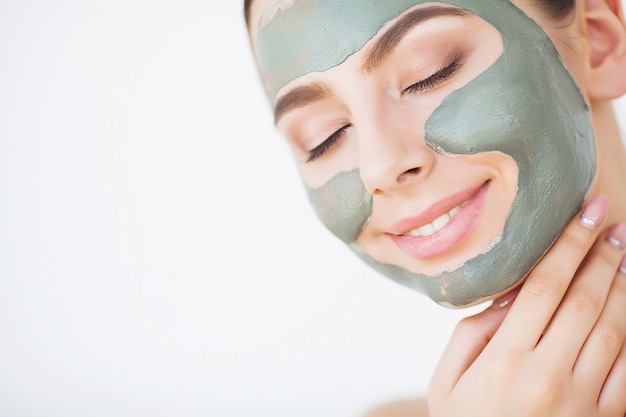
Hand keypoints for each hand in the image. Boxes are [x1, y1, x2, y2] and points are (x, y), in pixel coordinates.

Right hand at [427, 195, 625, 416]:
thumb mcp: (445, 383)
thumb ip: (469, 335)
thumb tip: (507, 297)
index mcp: (504, 360)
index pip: (544, 287)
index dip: (568, 245)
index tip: (586, 213)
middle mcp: (547, 375)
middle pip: (585, 300)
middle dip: (602, 254)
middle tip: (613, 222)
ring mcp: (581, 400)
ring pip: (615, 329)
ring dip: (624, 285)